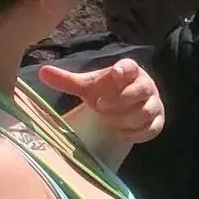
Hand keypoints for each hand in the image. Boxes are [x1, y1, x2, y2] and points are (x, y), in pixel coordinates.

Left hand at [39, 54, 164, 145]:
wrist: (121, 106)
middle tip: (99, 106)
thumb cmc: (104, 92)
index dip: (124, 69)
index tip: (114, 73)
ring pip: (145, 111)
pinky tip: (120, 132)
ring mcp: (153, 103)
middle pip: (141, 90)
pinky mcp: (157, 121)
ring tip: (107, 120)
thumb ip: (66, 80)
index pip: (131, 66)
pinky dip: (136, 132)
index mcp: (129, 71)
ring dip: (125, 117)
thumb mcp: (86, 86)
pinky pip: (152, 128)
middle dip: (119, 100)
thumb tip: (42, 71)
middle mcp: (145, 85)